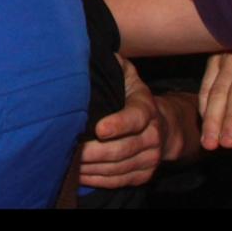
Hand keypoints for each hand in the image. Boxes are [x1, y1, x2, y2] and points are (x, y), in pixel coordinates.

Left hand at [80, 57, 193, 188]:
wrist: (163, 127)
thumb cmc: (133, 97)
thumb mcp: (127, 75)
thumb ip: (114, 64)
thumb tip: (93, 49)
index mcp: (146, 108)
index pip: (135, 118)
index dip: (118, 124)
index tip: (98, 129)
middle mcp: (152, 136)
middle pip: (122, 149)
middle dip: (94, 152)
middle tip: (70, 149)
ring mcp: (150, 158)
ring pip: (118, 167)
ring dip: (92, 168)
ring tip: (68, 164)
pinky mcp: (144, 174)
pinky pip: (119, 181)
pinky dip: (98, 180)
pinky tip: (79, 175)